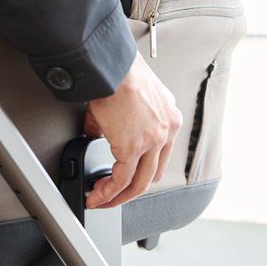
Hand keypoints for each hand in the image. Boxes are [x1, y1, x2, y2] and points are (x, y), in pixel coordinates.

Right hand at [83, 53, 183, 208]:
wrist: (111, 66)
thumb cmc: (118, 73)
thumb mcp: (128, 99)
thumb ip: (117, 121)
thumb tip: (97, 133)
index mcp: (169, 119)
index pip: (159, 157)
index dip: (141, 172)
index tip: (126, 178)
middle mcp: (167, 131)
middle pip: (151, 174)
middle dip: (130, 190)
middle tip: (113, 196)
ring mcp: (152, 141)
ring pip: (138, 182)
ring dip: (118, 196)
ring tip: (101, 200)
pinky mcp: (133, 147)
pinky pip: (121, 179)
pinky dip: (108, 192)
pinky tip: (98, 195)